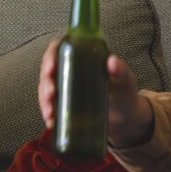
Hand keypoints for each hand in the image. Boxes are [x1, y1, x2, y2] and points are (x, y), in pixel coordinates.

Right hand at [37, 38, 151, 147]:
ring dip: (44, 100)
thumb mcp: (126, 84)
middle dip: (45, 83)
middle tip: (51, 96)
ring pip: (46, 88)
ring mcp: (66, 87)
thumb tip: (112, 61)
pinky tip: (51, 123)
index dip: (50, 57)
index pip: (60, 48)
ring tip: (50, 114)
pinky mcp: (64, 103)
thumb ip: (121, 72)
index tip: (51, 70)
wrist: (126, 121)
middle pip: (49, 69)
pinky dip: (48, 113)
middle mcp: (71, 69)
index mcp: (84, 57)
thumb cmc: (126, 97)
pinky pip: (50, 104)